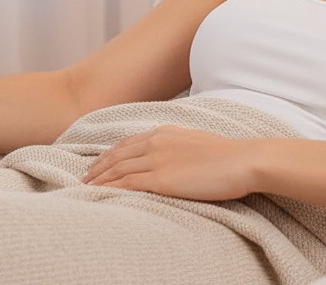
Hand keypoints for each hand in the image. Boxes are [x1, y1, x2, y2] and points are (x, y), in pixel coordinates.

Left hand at [82, 125, 258, 199]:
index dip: (110, 154)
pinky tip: (99, 194)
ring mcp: (157, 159)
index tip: (99, 163)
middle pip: (117, 155)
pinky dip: (110, 189)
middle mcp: (156, 142)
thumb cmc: (227, 155)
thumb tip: (174, 157)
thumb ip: (179, 146)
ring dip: (98, 179)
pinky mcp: (161, 179)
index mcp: (164, 132)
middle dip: (97, 167)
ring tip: (84, 188)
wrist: (242, 160)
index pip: (128, 143)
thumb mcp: (197, 142)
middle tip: (83, 178)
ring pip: (117, 169)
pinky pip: (127, 184)